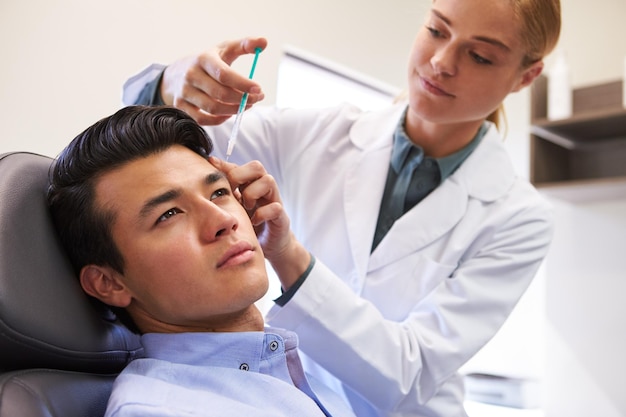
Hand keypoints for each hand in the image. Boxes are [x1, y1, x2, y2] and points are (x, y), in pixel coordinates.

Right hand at [161, 37, 267, 125]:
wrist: (176, 73)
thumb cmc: (208, 62)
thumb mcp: (224, 49)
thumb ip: (244, 45)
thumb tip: (264, 42)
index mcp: (203, 59)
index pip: (224, 74)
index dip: (243, 84)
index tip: (259, 89)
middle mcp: (191, 75)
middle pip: (220, 94)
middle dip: (242, 99)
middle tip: (257, 99)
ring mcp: (184, 92)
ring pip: (213, 108)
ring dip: (234, 110)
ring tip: (246, 105)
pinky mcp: (181, 106)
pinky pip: (202, 119)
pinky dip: (219, 120)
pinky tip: (229, 114)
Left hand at [210, 157, 309, 289]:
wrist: (269, 244)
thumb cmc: (249, 223)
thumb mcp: (234, 207)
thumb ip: (225, 193)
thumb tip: (207, 177)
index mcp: (250, 184)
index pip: (238, 166)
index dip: (224, 165)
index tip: (209, 164)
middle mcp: (263, 188)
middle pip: (256, 167)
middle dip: (240, 177)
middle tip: (233, 192)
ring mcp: (274, 200)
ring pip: (268, 180)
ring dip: (252, 194)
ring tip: (246, 207)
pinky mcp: (281, 215)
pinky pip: (275, 207)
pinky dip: (262, 214)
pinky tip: (253, 222)